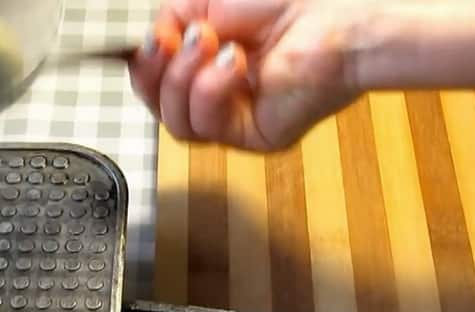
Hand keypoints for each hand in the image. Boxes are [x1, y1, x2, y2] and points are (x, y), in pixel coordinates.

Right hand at [128, 0, 364, 150]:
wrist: (330, 15)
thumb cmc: (280, 3)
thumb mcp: (204, 2)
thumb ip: (167, 23)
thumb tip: (144, 46)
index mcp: (204, 68)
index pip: (156, 84)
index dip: (144, 67)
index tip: (151, 40)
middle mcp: (217, 97)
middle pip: (159, 108)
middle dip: (156, 72)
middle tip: (175, 40)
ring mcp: (234, 120)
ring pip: (176, 123)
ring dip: (183, 79)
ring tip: (210, 44)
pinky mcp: (251, 136)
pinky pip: (207, 126)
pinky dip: (212, 88)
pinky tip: (235, 62)